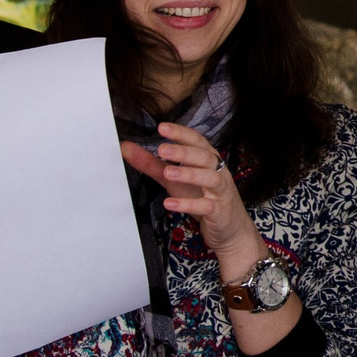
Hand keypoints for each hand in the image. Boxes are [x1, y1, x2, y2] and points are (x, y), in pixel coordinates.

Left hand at [121, 123, 259, 274]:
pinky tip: (171, 203)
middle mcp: (218, 171)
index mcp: (208, 160)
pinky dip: (189, 204)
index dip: (181, 133)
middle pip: (204, 157)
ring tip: (167, 173)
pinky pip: (206, 205)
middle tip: (162, 149)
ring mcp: (220, 191)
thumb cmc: (203, 197)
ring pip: (210, 178)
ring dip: (189, 174)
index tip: (162, 127)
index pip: (197, 141)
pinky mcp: (220, 211)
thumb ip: (152, 164)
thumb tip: (126, 148)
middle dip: (184, 152)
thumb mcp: (174, 180)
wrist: (230, 228)